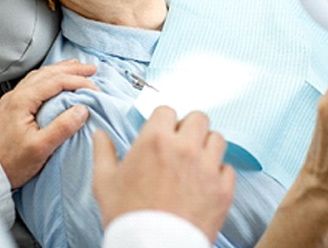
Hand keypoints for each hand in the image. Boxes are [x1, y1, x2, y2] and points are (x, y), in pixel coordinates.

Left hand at [0, 58, 97, 188]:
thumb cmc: (10, 163)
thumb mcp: (40, 148)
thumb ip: (62, 127)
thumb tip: (82, 109)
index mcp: (23, 100)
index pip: (56, 81)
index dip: (78, 81)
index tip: (95, 88)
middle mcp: (16, 95)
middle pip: (48, 73)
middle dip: (72, 69)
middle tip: (91, 69)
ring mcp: (13, 99)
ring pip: (40, 75)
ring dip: (61, 70)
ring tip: (77, 68)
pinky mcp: (12, 106)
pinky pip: (34, 82)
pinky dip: (50, 77)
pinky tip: (55, 80)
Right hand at [93, 106, 234, 243]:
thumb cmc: (127, 217)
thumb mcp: (104, 182)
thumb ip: (103, 152)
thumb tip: (99, 134)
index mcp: (155, 139)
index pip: (167, 110)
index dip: (163, 121)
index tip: (162, 132)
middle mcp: (184, 147)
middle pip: (198, 118)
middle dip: (190, 128)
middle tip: (182, 143)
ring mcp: (206, 167)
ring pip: (217, 139)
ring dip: (207, 146)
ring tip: (196, 161)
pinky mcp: (222, 190)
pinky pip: (228, 169)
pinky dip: (219, 174)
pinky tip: (206, 183)